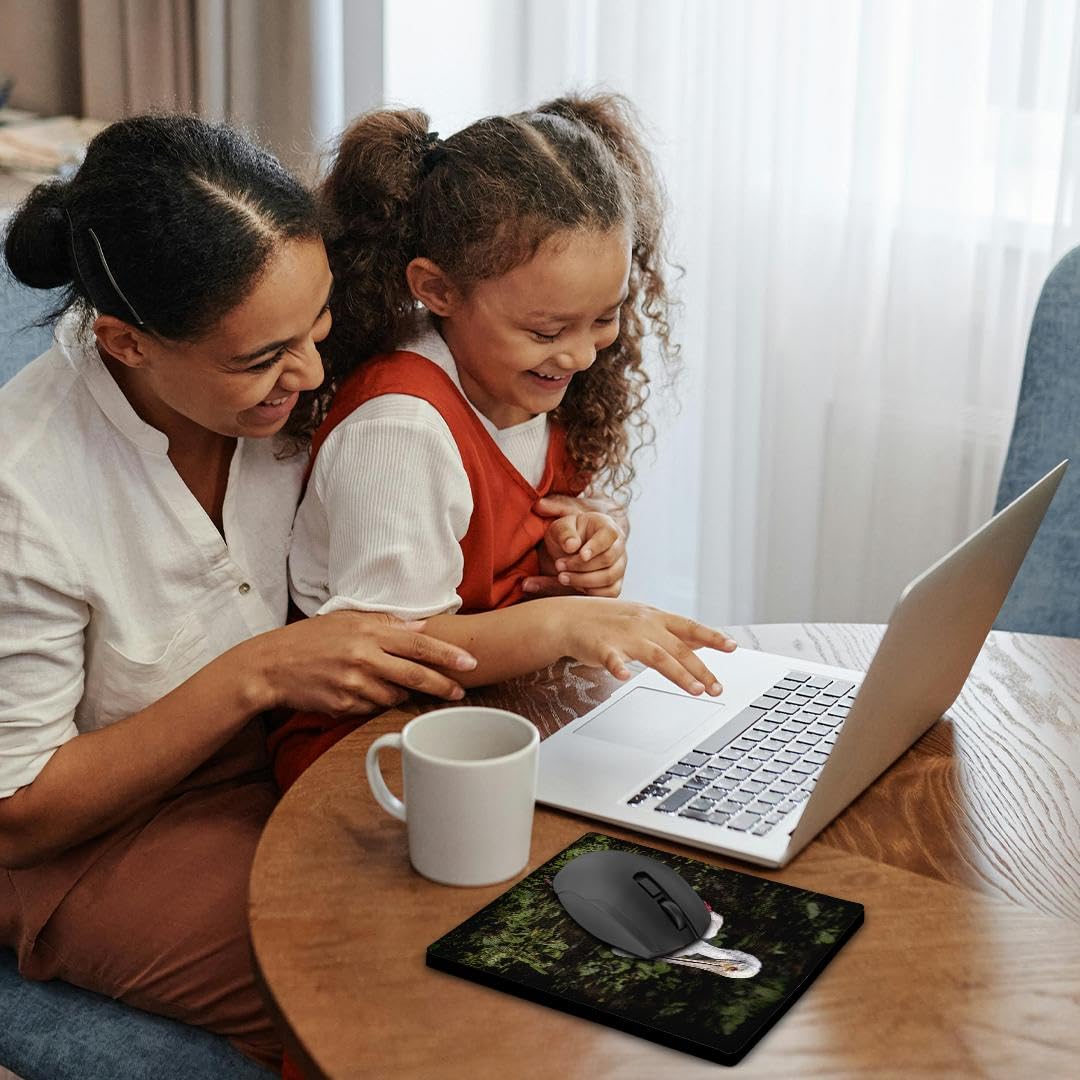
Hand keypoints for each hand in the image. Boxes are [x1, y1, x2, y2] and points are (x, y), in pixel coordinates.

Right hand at [248, 610, 477, 717]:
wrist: (271, 666)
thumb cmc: (311, 639)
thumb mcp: (348, 619)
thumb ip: (386, 623)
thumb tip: (421, 626)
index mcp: (369, 633)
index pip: (419, 644)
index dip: (447, 656)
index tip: (470, 664)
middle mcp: (364, 658)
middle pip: (415, 676)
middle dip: (443, 685)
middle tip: (461, 692)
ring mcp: (354, 684)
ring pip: (395, 696)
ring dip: (402, 693)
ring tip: (390, 683)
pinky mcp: (344, 705)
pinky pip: (372, 708)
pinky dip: (375, 702)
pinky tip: (363, 691)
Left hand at [525, 498, 626, 597]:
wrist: (569, 550)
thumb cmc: (567, 536)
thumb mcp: (559, 528)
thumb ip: (564, 533)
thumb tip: (571, 546)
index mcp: (607, 526)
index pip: (609, 535)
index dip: (596, 547)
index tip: (581, 555)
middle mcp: (618, 546)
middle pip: (607, 559)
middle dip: (580, 566)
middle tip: (559, 565)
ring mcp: (619, 566)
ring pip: (608, 578)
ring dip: (582, 580)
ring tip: (562, 577)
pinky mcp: (615, 583)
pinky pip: (609, 593)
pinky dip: (590, 592)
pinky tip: (574, 585)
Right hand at [559, 597, 737, 694]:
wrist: (570, 617)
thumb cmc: (609, 620)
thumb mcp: (645, 619)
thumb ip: (672, 632)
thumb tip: (702, 640)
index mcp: (656, 618)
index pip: (690, 627)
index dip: (712, 637)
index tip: (732, 647)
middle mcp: (644, 625)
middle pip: (678, 647)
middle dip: (700, 669)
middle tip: (717, 688)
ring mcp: (624, 635)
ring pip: (655, 655)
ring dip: (678, 673)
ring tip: (695, 690)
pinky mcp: (601, 647)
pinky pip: (610, 658)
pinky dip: (616, 667)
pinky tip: (623, 677)